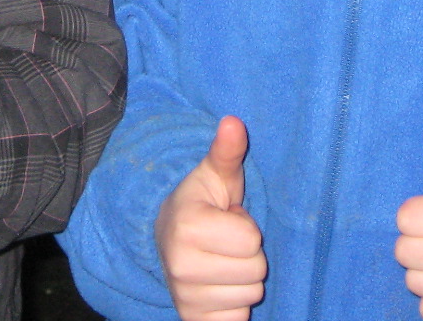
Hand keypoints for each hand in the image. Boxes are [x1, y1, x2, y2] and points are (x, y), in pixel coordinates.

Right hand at [155, 116, 265, 320]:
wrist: (166, 238)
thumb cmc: (200, 203)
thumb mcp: (215, 174)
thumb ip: (227, 151)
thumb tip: (234, 122)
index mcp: (188, 227)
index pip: (252, 239)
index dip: (245, 226)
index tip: (226, 219)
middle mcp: (180, 266)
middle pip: (255, 271)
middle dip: (247, 254)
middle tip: (224, 242)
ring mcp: (185, 297)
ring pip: (250, 297)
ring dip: (241, 279)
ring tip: (220, 260)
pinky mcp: (192, 319)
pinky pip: (237, 320)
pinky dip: (234, 306)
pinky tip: (219, 286)